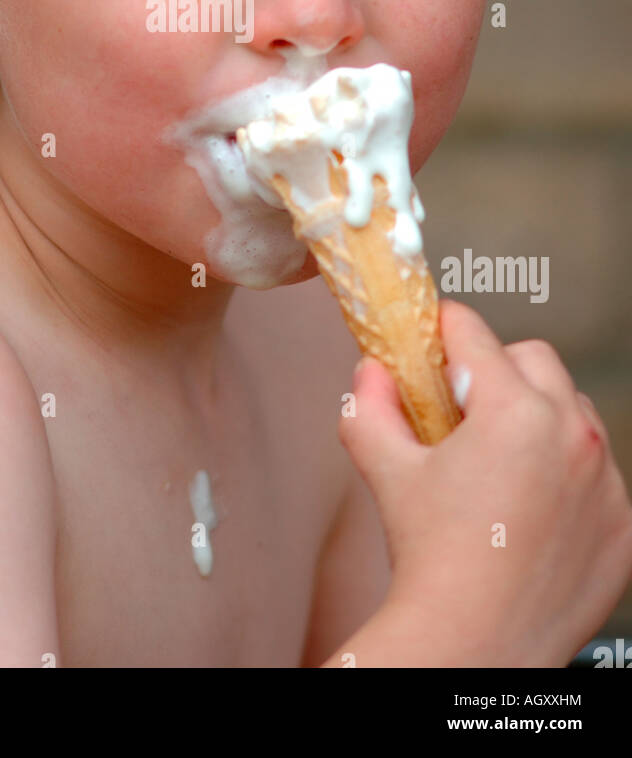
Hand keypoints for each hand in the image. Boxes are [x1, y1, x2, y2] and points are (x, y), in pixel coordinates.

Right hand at [338, 300, 631, 666]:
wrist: (474, 644)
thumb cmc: (429, 557)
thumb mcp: (384, 468)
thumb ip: (368, 405)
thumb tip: (370, 369)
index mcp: (514, 410)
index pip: (473, 333)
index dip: (441, 329)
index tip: (430, 336)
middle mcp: (572, 435)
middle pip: (534, 359)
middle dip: (496, 369)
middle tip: (461, 405)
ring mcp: (606, 481)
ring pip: (573, 412)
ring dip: (539, 418)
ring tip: (498, 459)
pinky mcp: (622, 524)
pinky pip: (598, 473)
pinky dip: (567, 476)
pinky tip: (529, 509)